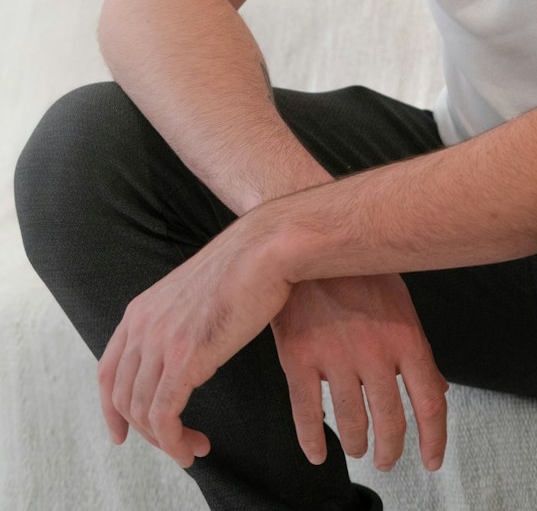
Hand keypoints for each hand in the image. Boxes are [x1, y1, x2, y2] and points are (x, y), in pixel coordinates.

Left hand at [97, 216, 291, 468]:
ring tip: (193, 449)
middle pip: (123, 398)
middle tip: (175, 444)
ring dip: (166, 442)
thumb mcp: (195, 292)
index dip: (110, 409)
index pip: (107, 372)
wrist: (267, 249)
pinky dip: (175, 442)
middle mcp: (143, 327)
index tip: (123, 433)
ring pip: (143, 412)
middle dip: (144, 431)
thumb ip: (178, 319)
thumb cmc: (245, 267)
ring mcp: (162, 341)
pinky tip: (194, 448)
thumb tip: (184, 344)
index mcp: (141, 310)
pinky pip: (165, 416)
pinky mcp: (185, 358)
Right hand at [271, 274, 448, 473]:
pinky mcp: (299, 358)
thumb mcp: (399, 302)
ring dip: (357, 444)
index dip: (434, 439)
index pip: (430, 401)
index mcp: (406, 336)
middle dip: (390, 450)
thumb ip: (416, 350)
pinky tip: (318, 453)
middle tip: (387, 459)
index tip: (432, 459)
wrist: (309, 241)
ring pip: (352, 422)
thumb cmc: (357, 270)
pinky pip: (307, 415)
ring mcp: (336, 355)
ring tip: (358, 448)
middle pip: (391, 421)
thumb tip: (439, 388)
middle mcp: (374, 350)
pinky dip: (313, 442)